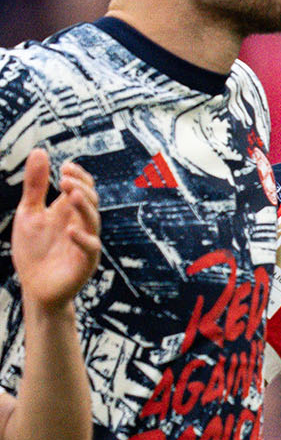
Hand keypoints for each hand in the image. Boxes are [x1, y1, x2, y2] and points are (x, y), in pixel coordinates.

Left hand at [12, 150, 99, 306]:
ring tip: (71, 195)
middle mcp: (81, 224)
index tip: (65, 167)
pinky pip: (90, 248)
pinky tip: (69, 231)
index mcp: (69, 212)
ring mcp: (85, 242)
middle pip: (91, 201)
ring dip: (84, 206)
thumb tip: (40, 152)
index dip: (78, 176)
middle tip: (65, 179)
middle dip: (81, 188)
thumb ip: (36, 185)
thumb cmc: (33, 250)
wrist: (35, 286)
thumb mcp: (29, 212)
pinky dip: (82, 239)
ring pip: (93, 220)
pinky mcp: (85, 262)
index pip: (83, 188)